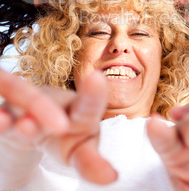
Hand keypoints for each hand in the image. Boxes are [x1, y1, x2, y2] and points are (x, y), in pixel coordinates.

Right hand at [0, 70, 116, 184]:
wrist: (34, 123)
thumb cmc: (64, 136)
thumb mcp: (79, 151)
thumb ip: (92, 163)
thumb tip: (112, 176)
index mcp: (77, 109)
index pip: (86, 104)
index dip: (92, 95)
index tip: (97, 78)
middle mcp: (51, 101)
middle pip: (48, 100)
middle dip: (49, 108)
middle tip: (60, 125)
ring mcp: (25, 105)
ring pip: (21, 102)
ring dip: (25, 112)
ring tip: (26, 126)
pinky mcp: (5, 114)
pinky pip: (1, 114)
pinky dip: (1, 118)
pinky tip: (2, 121)